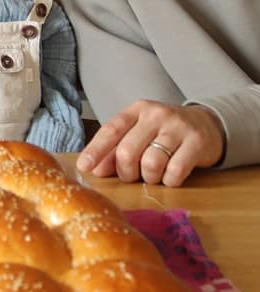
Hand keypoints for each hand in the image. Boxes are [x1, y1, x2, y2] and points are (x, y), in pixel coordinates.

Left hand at [76, 100, 224, 187]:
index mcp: (137, 110)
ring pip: (151, 163)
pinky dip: (169, 181)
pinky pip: (175, 171)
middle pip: (128, 151)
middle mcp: (156, 115)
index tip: (84, 166)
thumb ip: (116, 149)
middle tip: (130, 176)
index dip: (96, 150)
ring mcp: (177, 127)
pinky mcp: (197, 142)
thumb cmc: (164, 131)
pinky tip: (170, 176)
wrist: (207, 124)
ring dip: (148, 177)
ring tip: (153, 174)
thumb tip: (95, 169)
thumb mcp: (139, 133)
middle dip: (125, 172)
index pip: (111, 130)